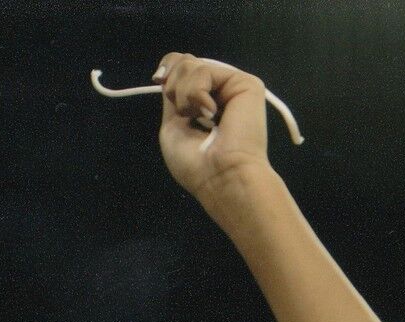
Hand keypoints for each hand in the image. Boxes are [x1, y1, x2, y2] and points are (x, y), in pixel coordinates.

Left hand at [153, 53, 274, 201]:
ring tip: (199, 118)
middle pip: (185, 62)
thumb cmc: (195, 163)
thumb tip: (166, 74)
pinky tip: (210, 113)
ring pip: (192, 64)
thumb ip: (172, 98)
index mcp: (202, 102)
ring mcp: (232, 85)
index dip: (168, 68)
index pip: (182, 68)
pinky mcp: (245, 82)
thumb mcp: (173, 127)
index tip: (158, 79)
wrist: (221, 176)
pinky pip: (205, 71)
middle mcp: (218, 90)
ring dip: (184, 96)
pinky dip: (196, 94)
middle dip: (173, 86)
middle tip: (185, 113)